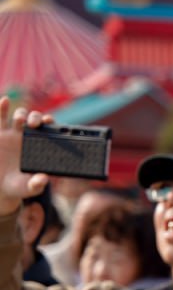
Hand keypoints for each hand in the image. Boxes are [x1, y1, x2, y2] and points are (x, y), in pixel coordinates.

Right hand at [0, 98, 51, 214]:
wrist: (0, 186)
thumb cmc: (18, 186)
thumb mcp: (28, 188)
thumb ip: (36, 185)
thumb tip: (44, 179)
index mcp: (39, 147)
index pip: (48, 132)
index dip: (50, 124)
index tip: (50, 122)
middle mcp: (27, 137)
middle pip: (34, 120)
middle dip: (36, 118)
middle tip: (34, 123)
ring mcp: (12, 133)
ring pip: (18, 117)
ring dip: (21, 114)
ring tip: (20, 119)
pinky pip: (0, 118)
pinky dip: (2, 108)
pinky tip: (4, 101)